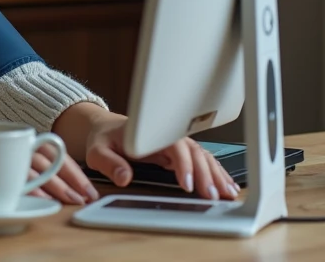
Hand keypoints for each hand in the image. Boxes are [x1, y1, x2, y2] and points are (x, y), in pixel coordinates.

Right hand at [0, 138, 98, 205]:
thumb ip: (11, 171)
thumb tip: (50, 190)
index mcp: (7, 143)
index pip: (49, 153)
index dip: (71, 170)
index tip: (86, 188)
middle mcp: (1, 144)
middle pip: (47, 159)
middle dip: (71, 179)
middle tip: (86, 196)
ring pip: (32, 168)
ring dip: (55, 185)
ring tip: (71, 200)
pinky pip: (6, 179)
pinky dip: (26, 191)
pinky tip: (40, 201)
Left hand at [82, 111, 239, 200]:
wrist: (105, 128)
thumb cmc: (103, 138)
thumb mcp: (97, 151)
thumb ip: (109, 163)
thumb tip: (125, 177)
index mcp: (150, 132)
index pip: (174, 146)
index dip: (183, 165)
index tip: (188, 184)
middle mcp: (167, 135)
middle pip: (193, 152)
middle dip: (205, 173)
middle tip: (212, 195)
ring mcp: (175, 144)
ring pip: (202, 156)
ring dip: (216, 174)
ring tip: (226, 193)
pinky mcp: (180, 153)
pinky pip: (202, 160)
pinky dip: (216, 172)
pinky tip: (227, 185)